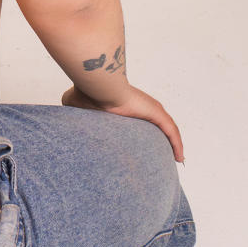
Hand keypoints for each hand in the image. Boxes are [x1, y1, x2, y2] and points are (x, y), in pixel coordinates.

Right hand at [61, 83, 184, 163]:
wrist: (97, 86)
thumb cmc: (87, 93)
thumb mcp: (76, 104)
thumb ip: (76, 113)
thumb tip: (67, 123)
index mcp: (125, 106)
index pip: (139, 122)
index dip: (143, 135)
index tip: (142, 149)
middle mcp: (141, 107)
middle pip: (157, 128)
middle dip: (161, 142)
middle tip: (162, 158)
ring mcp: (150, 109)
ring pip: (167, 130)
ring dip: (172, 145)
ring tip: (177, 160)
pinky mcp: (156, 112)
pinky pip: (171, 131)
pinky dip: (177, 144)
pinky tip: (180, 157)